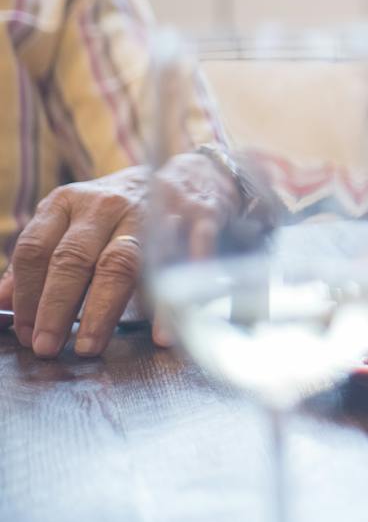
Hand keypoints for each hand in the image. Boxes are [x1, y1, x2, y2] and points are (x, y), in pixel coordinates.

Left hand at [9, 153, 237, 358]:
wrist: (192, 175)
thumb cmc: (124, 209)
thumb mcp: (74, 221)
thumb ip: (41, 258)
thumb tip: (1, 302)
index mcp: (69, 201)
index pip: (35, 249)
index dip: (26, 294)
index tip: (25, 333)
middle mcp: (106, 204)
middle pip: (74, 258)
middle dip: (56, 308)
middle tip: (47, 347)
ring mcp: (151, 209)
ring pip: (121, 263)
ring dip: (102, 309)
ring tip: (89, 345)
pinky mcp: (194, 218)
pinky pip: (177, 263)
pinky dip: (169, 300)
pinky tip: (163, 332)